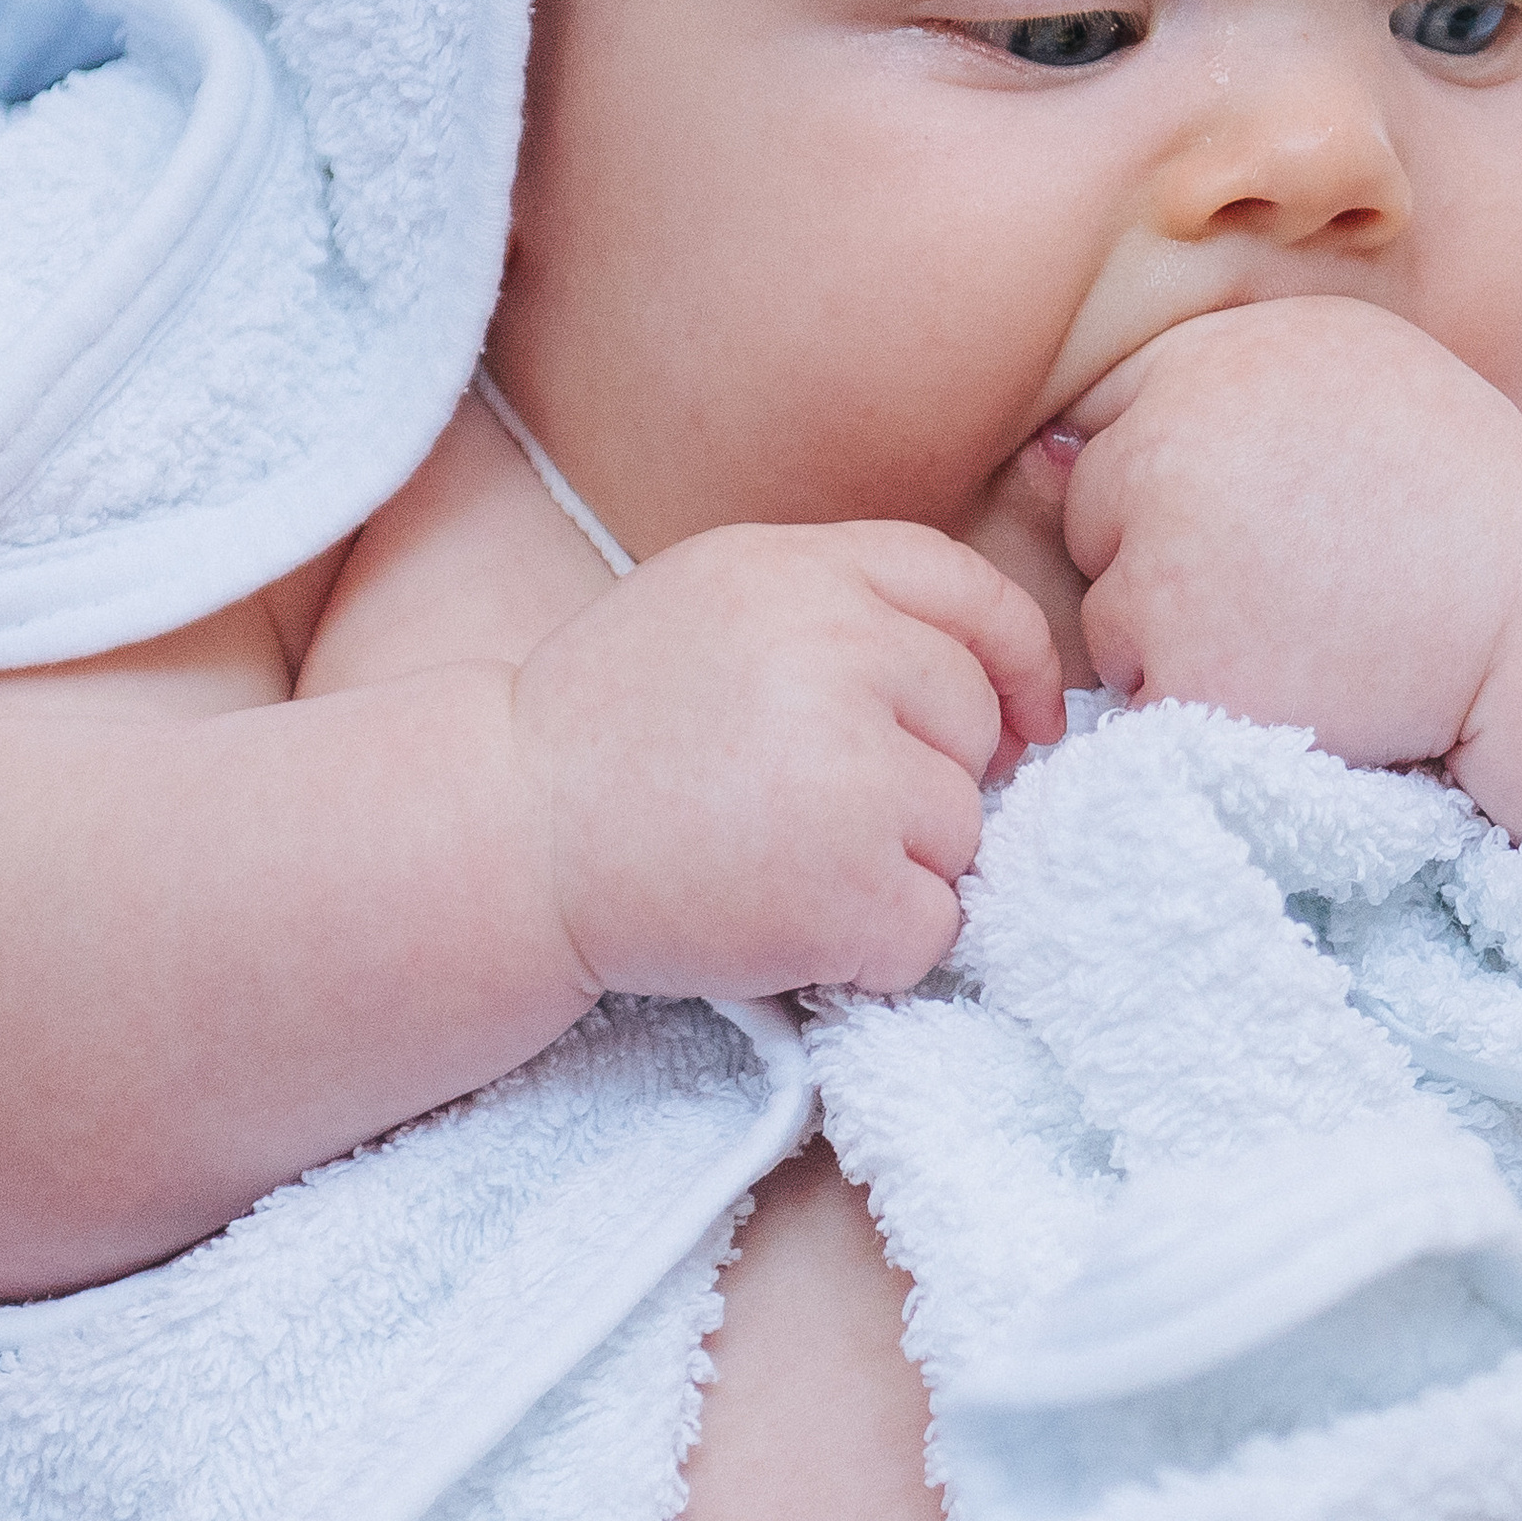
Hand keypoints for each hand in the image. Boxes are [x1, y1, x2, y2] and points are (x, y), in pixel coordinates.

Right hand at [508, 525, 1064, 1000]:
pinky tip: (791, 926)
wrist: (502, 841)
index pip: (972, 595)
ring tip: (782, 865)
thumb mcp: (718, 605)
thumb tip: (999, 693)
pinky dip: (880, 949)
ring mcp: (848, 769)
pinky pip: (936, 926)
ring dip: (899, 868)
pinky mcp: (846, 884)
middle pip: (974, 721)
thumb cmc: (608, 735)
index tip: (1018, 722)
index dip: (1015, 663)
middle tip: (813, 810)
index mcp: (801, 571)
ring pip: (963, 830)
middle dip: (925, 778)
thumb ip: (844, 614)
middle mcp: (835, 651)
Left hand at [1063, 301, 1521, 768]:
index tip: (1264, 499)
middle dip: (1161, 550)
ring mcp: (1169, 573)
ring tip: (1301, 623)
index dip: (1181, 474)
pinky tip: (1294, 679)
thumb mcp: (1336, 361)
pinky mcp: (1189, 678)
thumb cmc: (1452, 473)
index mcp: (1200, 366)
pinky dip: (1204, 704)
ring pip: (1111, 619)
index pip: (1105, 427)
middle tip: (1287, 568)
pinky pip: (1147, 700)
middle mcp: (1167, 456)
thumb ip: (1203, 374)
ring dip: (1178, 635)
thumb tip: (1046, 442)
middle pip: (1091, 519)